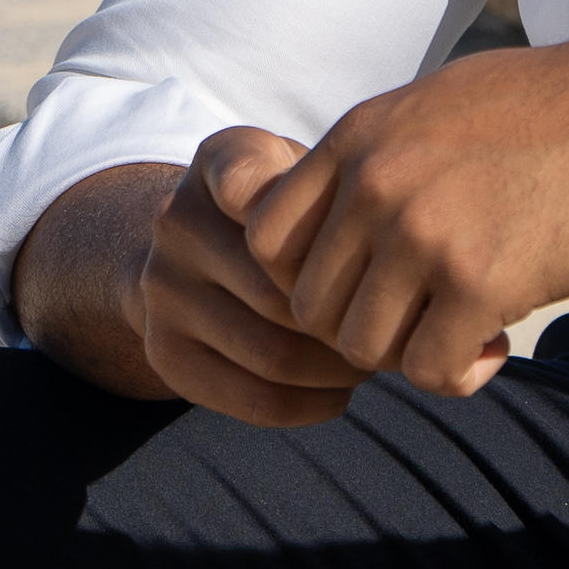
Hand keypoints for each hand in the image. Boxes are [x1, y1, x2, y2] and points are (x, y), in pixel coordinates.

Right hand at [11, 135, 395, 423]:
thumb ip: (346, 190)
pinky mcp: (164, 351)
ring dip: (339, 371)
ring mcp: (162, 288)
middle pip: (288, 293)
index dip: (323, 231)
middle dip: (353, 321)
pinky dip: (310, 405)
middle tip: (401, 333)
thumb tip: (406, 256)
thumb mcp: (310, 173)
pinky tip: (338, 393)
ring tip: (372, 362)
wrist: (196, 251)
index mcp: (220, 163)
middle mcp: (177, 220)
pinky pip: (252, 398)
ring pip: (275, 355)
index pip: (263, 188)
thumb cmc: (290, 210)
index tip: (374, 252)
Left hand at [242, 23, 568, 395]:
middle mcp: (377, 183)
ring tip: (463, 329)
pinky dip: (460, 374)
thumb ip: (380, 155)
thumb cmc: (560, 107)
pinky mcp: (481, 281)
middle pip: (309, 307)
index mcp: (360, 137)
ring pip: (361, 349)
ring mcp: (424, 232)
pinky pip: (428, 371)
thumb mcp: (439, 104)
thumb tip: (345, 211)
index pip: (265, 236)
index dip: (308, 278)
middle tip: (421, 317)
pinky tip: (497, 343)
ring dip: (410, 354)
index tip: (365, 282)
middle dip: (362, 327)